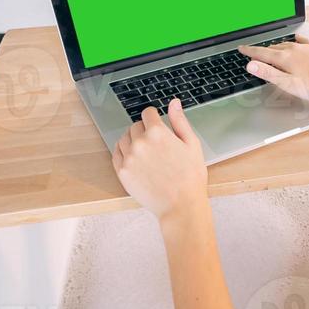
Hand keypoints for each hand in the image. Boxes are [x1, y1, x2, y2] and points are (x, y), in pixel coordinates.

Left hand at [110, 100, 206, 219]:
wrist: (181, 205)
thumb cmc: (190, 177)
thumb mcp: (192, 144)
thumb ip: (180, 121)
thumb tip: (174, 102)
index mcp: (158, 132)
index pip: (148, 113)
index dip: (154, 118)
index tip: (157, 125)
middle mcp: (140, 142)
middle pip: (135, 126)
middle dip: (145, 131)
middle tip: (156, 145)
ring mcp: (129, 158)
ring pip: (124, 139)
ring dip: (133, 141)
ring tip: (146, 153)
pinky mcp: (122, 172)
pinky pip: (116, 154)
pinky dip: (124, 153)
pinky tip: (135, 160)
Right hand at [239, 35, 308, 103]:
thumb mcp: (287, 83)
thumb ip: (268, 73)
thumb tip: (250, 65)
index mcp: (285, 58)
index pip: (262, 53)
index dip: (250, 51)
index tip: (241, 48)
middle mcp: (294, 49)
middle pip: (273, 48)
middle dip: (262, 50)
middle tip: (253, 51)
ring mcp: (306, 48)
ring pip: (286, 45)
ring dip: (276, 47)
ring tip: (270, 49)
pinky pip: (303, 41)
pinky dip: (295, 40)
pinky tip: (295, 39)